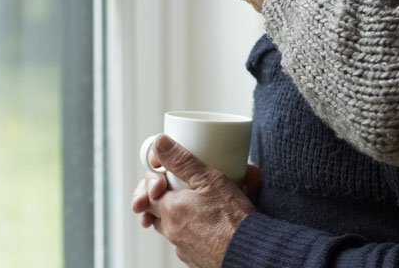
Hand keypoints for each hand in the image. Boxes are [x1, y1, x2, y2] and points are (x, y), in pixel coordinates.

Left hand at [130, 135, 254, 267]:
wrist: (251, 254)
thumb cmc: (234, 219)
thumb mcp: (210, 180)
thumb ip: (182, 161)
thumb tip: (158, 143)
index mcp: (170, 210)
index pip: (148, 192)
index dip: (154, 180)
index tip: (165, 172)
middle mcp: (172, 232)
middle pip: (155, 211)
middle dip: (162, 197)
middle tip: (175, 188)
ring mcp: (183, 248)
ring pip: (170, 227)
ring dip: (176, 214)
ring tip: (193, 204)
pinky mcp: (195, 259)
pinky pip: (185, 241)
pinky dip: (191, 230)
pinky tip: (206, 223)